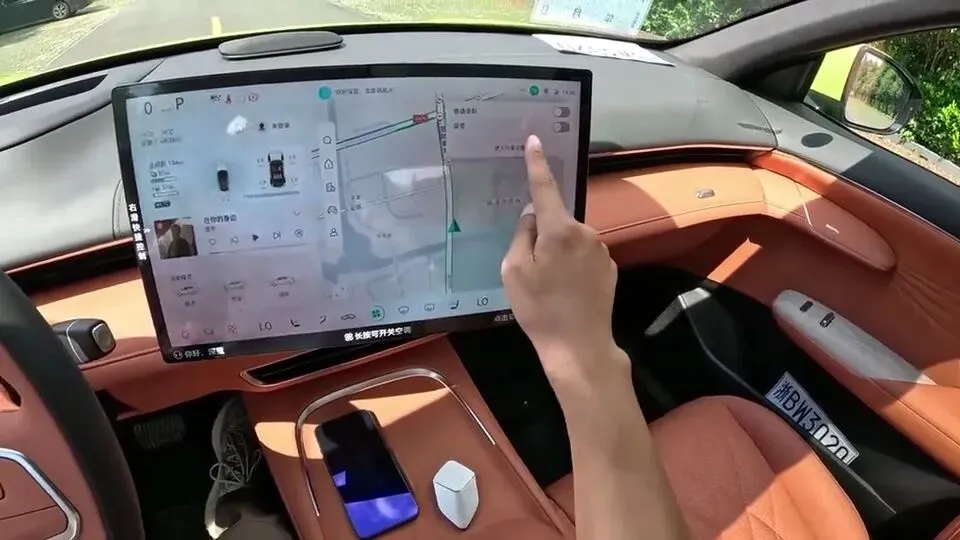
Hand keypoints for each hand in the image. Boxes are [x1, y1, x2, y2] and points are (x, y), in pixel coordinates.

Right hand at [502, 135, 622, 383]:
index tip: (536, 141)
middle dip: (543, 234)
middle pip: (557, 220)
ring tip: (548, 287)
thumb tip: (532, 216)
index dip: (537, 163)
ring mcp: (601, 251)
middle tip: (530, 268)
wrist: (579, 347)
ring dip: (558, 252)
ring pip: (571, 240)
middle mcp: (585, 233)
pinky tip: (566, 293)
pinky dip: (572, 266)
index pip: (545, 188)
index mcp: (559, 230)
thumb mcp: (514, 272)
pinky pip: (584, 257)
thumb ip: (522, 236)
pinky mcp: (609, 269)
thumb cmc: (540, 310)